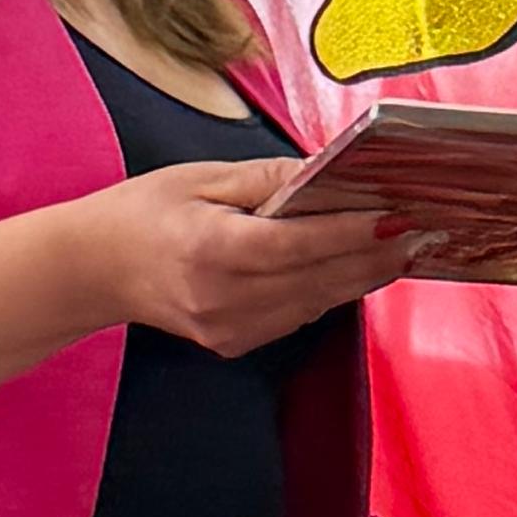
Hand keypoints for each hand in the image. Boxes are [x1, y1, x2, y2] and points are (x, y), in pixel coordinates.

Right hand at [94, 158, 421, 354]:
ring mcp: (231, 329)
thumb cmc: (142, 214)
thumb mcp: (199, 178)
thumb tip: (325, 173)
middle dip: (376, 255)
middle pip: (320, 279)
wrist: (92, 270)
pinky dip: (331, 290)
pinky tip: (358, 267)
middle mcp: (224, 299)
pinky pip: (299, 316)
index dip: (353, 232)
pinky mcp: (235, 343)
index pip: (299, 244)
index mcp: (211, 251)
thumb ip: (266, 180)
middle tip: (424, 228)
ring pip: (318, 302)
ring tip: (405, 245)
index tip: (397, 216)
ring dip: (364, 275)